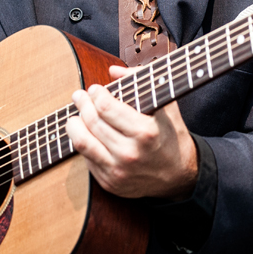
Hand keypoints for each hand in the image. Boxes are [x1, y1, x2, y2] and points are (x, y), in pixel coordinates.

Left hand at [66, 65, 198, 199]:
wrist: (178, 177)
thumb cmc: (171, 136)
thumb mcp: (166, 106)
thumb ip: (142, 81)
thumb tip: (113, 70)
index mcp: (145, 132)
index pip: (106, 107)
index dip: (96, 94)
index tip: (95, 89)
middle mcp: (130, 154)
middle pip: (92, 121)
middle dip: (82, 104)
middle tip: (79, 96)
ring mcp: (118, 171)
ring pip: (81, 141)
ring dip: (74, 124)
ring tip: (75, 115)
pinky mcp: (109, 183)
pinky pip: (86, 158)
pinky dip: (83, 143)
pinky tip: (86, 133)